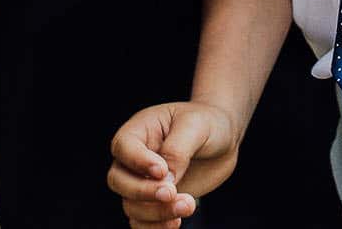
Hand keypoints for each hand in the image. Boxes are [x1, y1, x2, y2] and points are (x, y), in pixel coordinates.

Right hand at [108, 102, 239, 226]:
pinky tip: (176, 221)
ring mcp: (143, 182)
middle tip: (173, 193)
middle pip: (118, 181)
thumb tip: (165, 179)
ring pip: (131, 205)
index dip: (138, 162)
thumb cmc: (206, 123)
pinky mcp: (154, 202)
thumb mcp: (196, 126)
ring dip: (156, 212)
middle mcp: (134, 159)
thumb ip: (177, 150)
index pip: (123, 147)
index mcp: (139, 130)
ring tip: (188, 205)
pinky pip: (142, 222)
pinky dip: (156, 227)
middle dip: (143, 192)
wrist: (223, 140)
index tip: (163, 170)